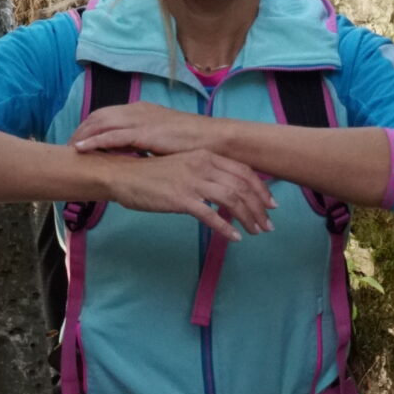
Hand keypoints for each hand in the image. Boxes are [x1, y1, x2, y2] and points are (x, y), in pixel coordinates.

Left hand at [73, 100, 215, 156]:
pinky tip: (82, 149)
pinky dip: (94, 141)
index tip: (79, 139)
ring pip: (100, 124)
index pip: (108, 113)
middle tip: (67, 144)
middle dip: (81, 129)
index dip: (90, 125)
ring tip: (69, 148)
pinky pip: (111, 136)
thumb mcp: (164, 138)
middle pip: (98, 116)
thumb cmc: (194, 142)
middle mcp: (137, 110)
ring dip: (83, 135)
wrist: (215, 140)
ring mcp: (140, 120)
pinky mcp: (144, 133)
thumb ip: (146, 142)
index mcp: (142, 109)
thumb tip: (134, 153)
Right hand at [96, 146, 274, 239]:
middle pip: (242, 186)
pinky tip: (234, 238)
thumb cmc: (151, 174)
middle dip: (259, 208)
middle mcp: (203, 165)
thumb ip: (205, 175)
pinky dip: (226, 228)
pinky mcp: (181, 199)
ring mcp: (192, 181)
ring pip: (232, 200)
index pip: (243, 171)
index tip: (271, 204)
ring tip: (255, 232)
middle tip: (268, 225)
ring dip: (248, 218)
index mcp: (205, 156)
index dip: (261, 189)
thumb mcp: (183, 167)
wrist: (123, 175)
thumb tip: (224, 191)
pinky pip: (211, 215)